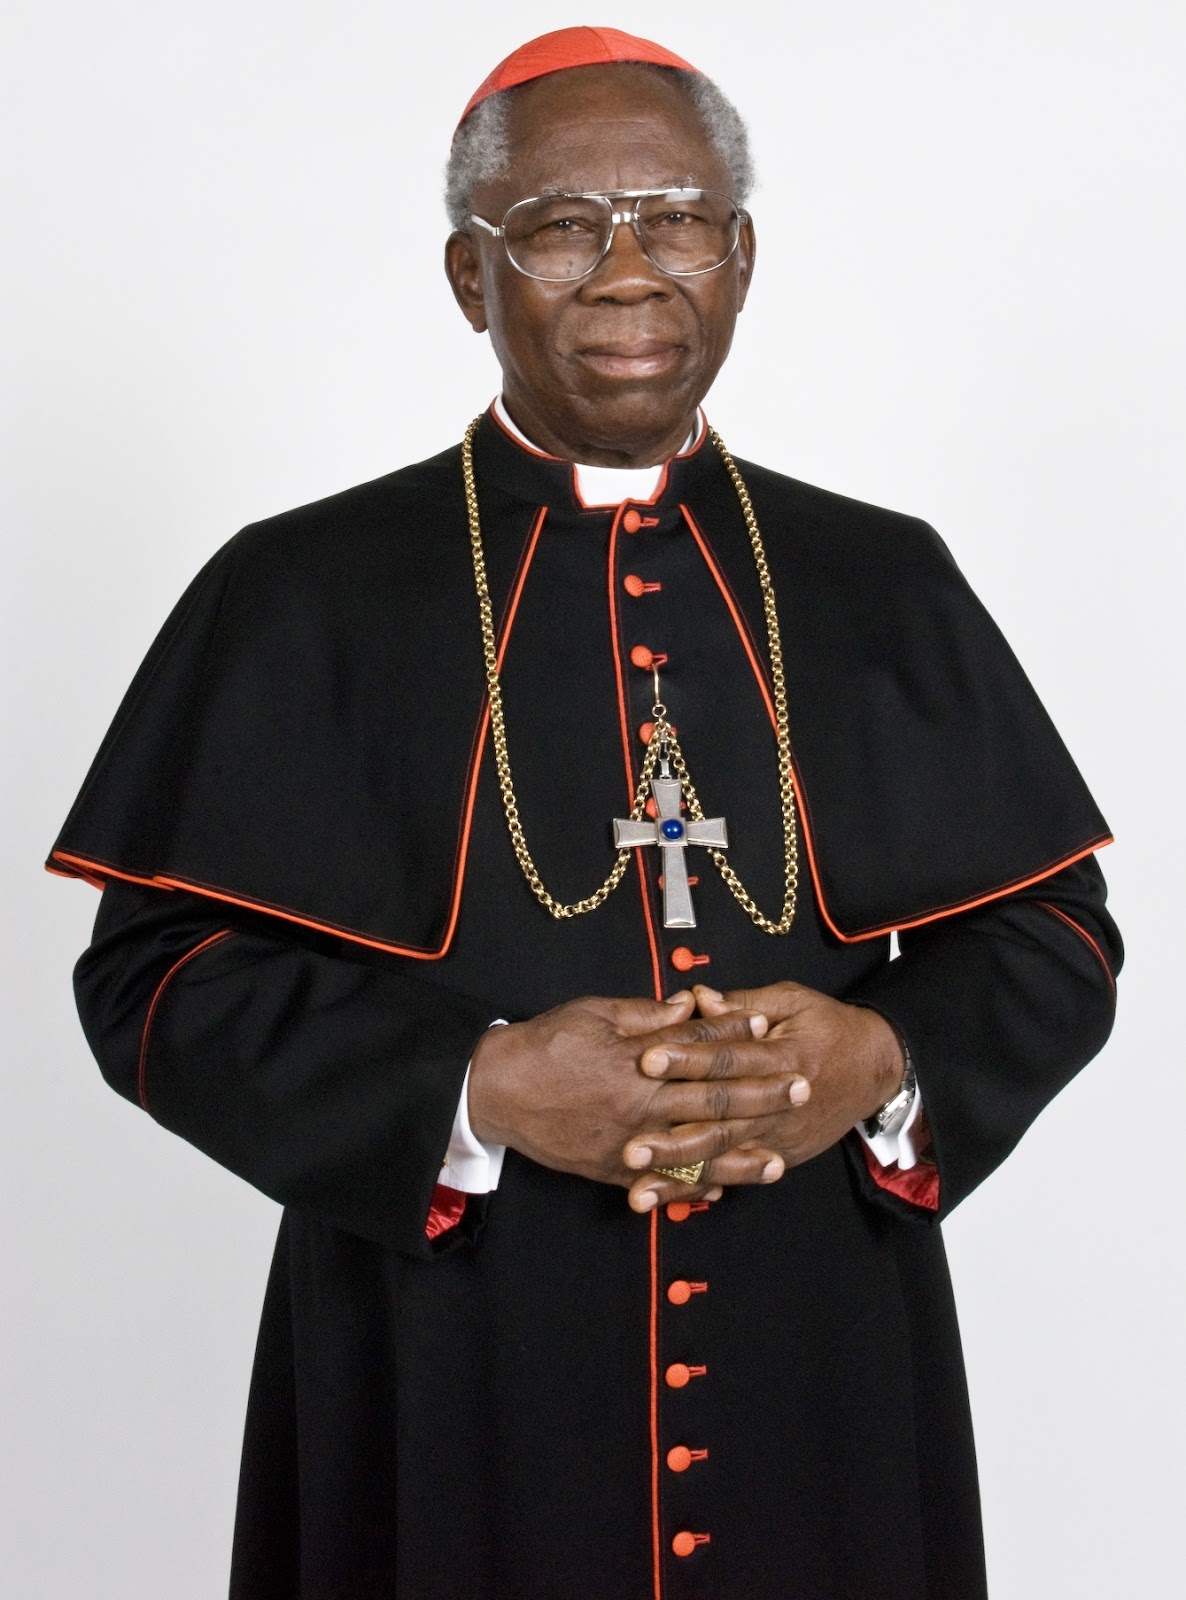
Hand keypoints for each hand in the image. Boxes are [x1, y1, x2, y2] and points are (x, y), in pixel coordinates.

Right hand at [467, 992, 797, 1187]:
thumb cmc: (546, 1045)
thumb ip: (647, 1015)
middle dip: (761, 1095)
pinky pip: (664, 1184)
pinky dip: (696, 1188)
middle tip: (800, 1089)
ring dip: (742, 1156)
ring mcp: (632, 1144)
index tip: (771, 1029)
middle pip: (714, 1101)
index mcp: (642, 1063)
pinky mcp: (615, 1170)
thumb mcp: (595, 1013)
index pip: (702, 1048)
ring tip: (779, 1158)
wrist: (498, 1090)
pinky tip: (725, 1189)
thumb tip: (689, 1006)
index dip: (737, 1037)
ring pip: (697, 1153)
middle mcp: (644, 1106)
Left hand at [622, 981, 904, 1211]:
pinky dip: (702, 1188)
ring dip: (680, 1175)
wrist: (878, 1068)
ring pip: (724, 1157)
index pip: (728, 1059)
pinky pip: (736, 1175)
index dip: (688, 1058)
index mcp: (783, 1055)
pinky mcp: (781, 1156)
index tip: (647, 1059)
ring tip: (638, 1189)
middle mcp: (780, 1103)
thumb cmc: (829, 1028)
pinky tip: (670, 1200)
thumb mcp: (793, 1001)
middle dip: (673, 1138)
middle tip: (630, 1147)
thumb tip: (698, 997)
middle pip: (721, 1120)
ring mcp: (780, 1136)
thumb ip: (743, 1004)